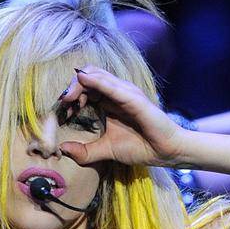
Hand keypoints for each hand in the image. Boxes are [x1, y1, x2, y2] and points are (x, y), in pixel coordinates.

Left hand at [57, 65, 187, 167]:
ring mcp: (126, 93)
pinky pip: (112, 87)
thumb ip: (85, 151)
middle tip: (63, 103)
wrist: (165, 152)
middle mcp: (116, 93)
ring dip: (79, 83)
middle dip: (71, 87)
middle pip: (88, 76)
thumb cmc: (141, 147)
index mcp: (108, 101)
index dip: (71, 96)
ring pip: (97, 75)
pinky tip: (83, 80)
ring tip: (68, 97)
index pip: (85, 87)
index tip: (64, 113)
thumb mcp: (106, 150)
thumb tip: (63, 150)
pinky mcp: (134, 99)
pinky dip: (97, 82)